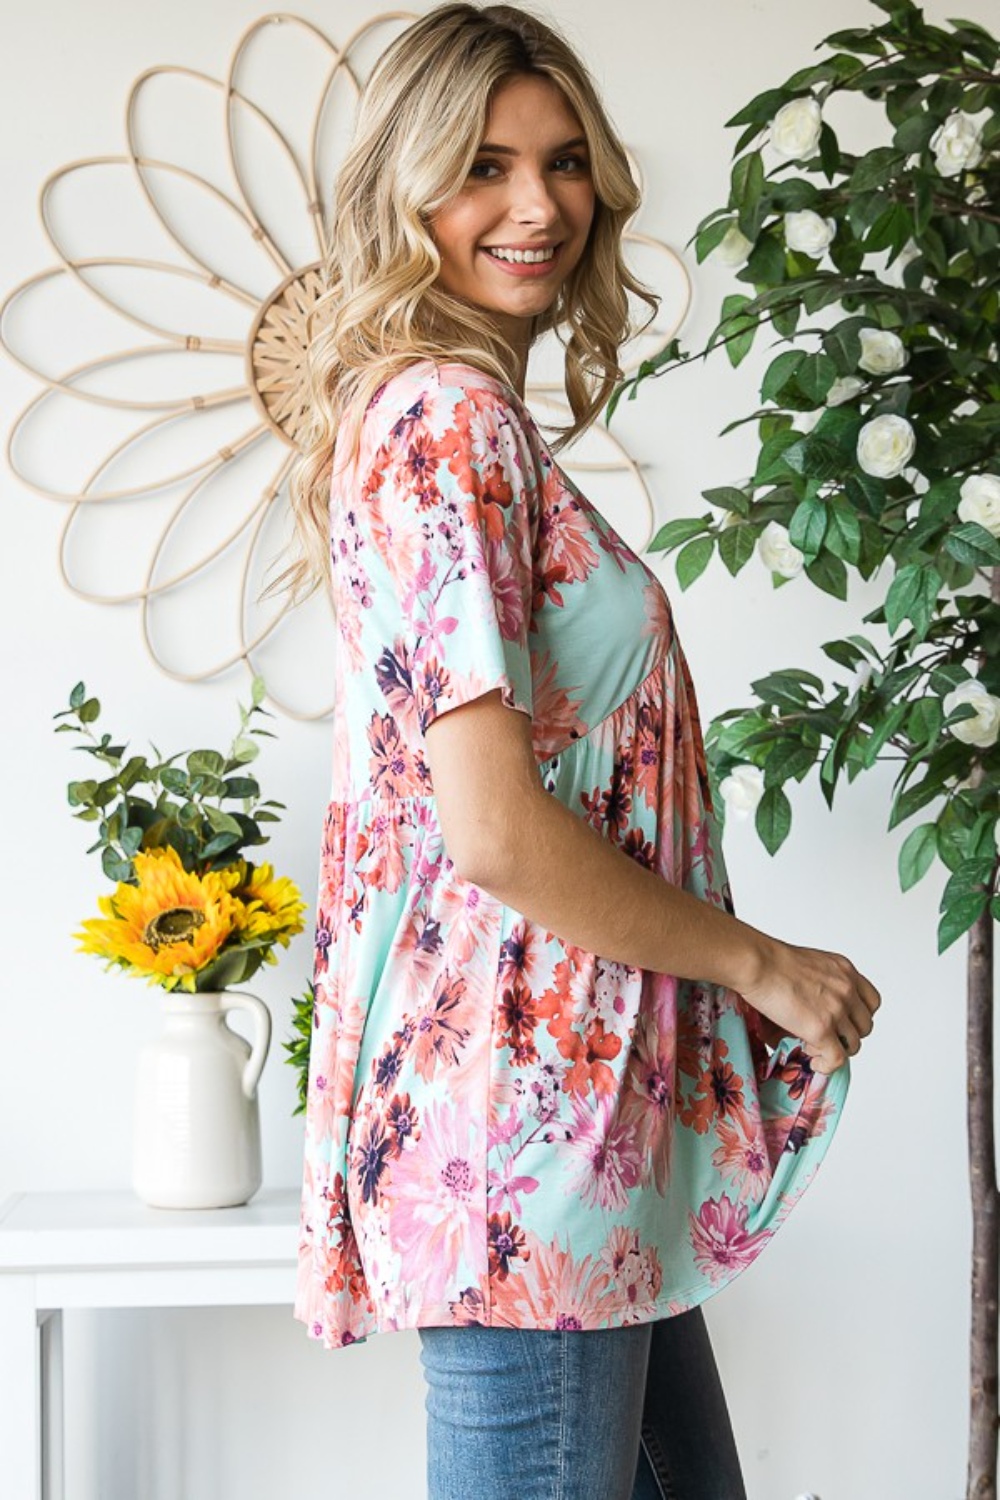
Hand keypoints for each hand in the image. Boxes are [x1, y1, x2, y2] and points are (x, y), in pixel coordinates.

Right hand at [738, 935, 881, 1075]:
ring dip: (836, 1049)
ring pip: (854, 1044)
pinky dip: (827, 1065)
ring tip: (815, 1048)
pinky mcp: (821, 1029)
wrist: (758, 963)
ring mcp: (837, 1010)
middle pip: (865, 1025)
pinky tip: (814, 1062)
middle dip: (847, 1035)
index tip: (844, 1022)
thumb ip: (821, 984)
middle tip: (827, 1037)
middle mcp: (847, 989)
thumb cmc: (770, 960)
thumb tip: (811, 1012)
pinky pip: (837, 1058)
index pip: (871, 1001)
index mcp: (845, 970)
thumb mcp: (808, 964)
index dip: (858, 1017)